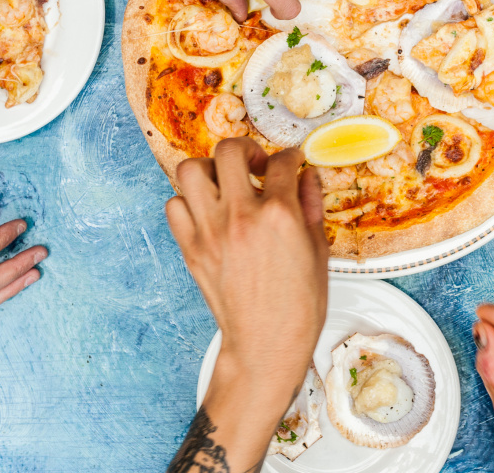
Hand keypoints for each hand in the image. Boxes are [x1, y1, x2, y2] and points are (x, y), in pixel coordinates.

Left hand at [166, 138, 327, 471]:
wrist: (265, 344)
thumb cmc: (297, 306)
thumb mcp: (318, 251)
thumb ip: (310, 207)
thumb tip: (305, 178)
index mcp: (279, 215)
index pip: (282, 162)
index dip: (290, 158)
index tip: (290, 164)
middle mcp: (240, 216)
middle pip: (230, 151)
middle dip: (247, 149)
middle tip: (255, 165)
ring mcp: (210, 231)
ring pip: (192, 170)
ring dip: (211, 169)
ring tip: (226, 184)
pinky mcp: (191, 248)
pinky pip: (174, 205)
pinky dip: (189, 202)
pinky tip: (208, 212)